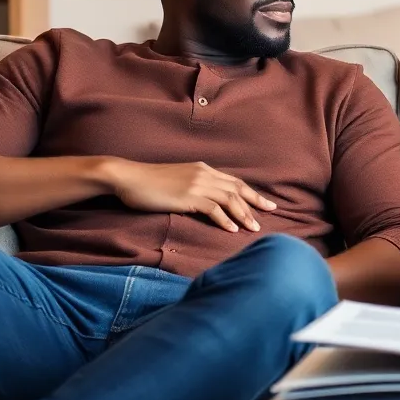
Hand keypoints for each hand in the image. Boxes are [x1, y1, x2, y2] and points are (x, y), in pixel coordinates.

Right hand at [104, 159, 275, 232]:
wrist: (128, 177)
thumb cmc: (148, 182)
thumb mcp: (177, 180)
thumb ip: (194, 187)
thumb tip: (206, 202)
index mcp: (203, 169)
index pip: (234, 181)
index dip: (251, 192)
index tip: (265, 202)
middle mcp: (203, 174)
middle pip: (237, 188)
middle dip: (255, 202)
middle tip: (271, 212)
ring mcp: (196, 184)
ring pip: (229, 199)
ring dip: (243, 214)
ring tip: (253, 227)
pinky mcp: (187, 196)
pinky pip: (213, 209)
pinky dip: (225, 219)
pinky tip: (232, 230)